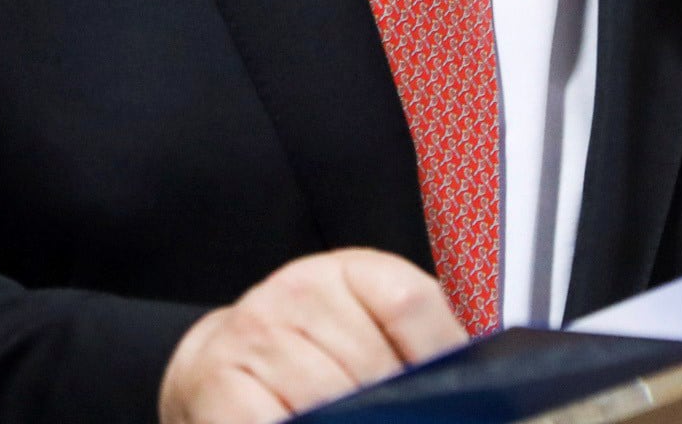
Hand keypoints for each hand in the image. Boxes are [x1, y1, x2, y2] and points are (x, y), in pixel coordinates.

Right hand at [158, 248, 466, 421]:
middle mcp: (298, 290)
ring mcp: (256, 335)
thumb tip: (466, 382)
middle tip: (403, 413)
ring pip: (330, 400)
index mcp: (349, 272)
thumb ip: (415, 346)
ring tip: (365, 418)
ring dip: (357, 418)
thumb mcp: (364, 332)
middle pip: (374, 365)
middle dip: (399, 407)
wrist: (216, 369)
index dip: (440, 357)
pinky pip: (278, 422)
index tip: (459, 396)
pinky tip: (315, 423)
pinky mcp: (219, 385)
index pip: (409, 303)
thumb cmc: (309, 360)